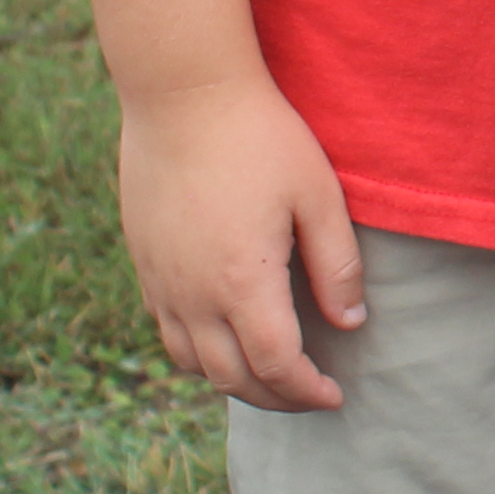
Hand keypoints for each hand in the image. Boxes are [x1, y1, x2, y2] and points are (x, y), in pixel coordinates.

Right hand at [113, 68, 364, 411]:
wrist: (182, 95)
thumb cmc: (262, 138)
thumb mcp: (319, 196)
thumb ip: (338, 265)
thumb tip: (350, 322)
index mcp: (242, 282)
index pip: (276, 366)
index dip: (307, 391)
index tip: (335, 395)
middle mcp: (193, 294)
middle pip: (231, 378)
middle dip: (275, 398)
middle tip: (311, 396)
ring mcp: (160, 281)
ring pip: (191, 362)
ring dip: (234, 381)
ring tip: (272, 376)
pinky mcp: (143, 263)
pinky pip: (167, 330)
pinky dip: (199, 353)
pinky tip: (227, 338)